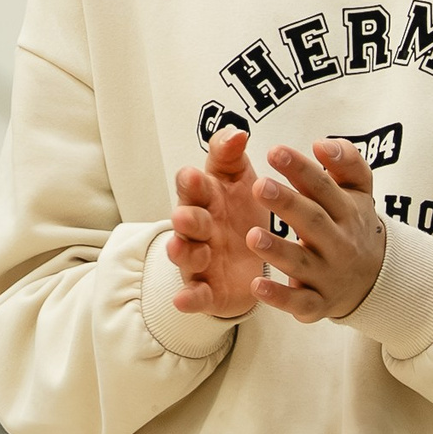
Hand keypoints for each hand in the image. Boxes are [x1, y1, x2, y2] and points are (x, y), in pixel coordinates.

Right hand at [168, 127, 270, 317]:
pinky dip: (189, 298)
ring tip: (179, 248)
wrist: (253, 258)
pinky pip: (196, 294)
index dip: (192, 182)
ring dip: (181, 251)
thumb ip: (230, 155)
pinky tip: (183, 301)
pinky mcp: (207, 289)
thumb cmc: (239, 209)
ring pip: (186, 254)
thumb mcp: (236, 178)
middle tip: (185, 215)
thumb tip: (237, 132)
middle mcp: (199, 228)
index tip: (194, 175)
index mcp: (206, 197)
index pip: (193, 186)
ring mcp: (200, 259)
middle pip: (186, 220)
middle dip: (185, 218)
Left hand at [249, 139, 386, 323]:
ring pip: (302, 262)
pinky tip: (257, 285)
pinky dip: (279, 296)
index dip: (300, 169)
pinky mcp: (318, 303)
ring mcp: (329, 275)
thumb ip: (347, 161)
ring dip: (278, 251)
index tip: (275, 151)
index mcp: (347, 211)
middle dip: (287, 204)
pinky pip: (300, 302)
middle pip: (312, 221)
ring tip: (252, 236)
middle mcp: (339, 242)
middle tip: (259, 185)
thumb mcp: (359, 190)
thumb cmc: (354, 224)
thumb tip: (322, 144)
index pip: (323, 187)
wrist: (377, 279)